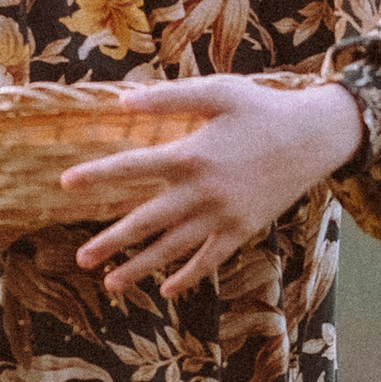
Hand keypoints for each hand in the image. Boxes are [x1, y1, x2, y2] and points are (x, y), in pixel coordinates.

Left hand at [64, 76, 364, 298]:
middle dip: (112, 241)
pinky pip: (210, 259)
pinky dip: (189, 275)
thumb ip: (169, 98)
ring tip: (112, 283)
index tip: (65, 183)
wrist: (315, 137)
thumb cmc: (262, 109)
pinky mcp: (243, 229)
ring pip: (174, 248)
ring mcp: (223, 215)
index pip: (132, 167)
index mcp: (191, 154)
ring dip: (141, 268)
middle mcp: (202, 191)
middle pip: (147, 221)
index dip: (97, 175)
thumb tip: (123, 101)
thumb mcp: (217, 93)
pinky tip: (167, 288)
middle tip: (81, 258)